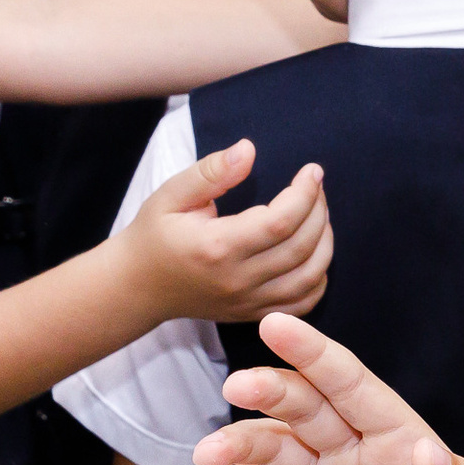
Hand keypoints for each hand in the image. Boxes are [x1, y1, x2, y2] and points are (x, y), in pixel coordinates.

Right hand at [119, 143, 331, 323]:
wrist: (138, 286)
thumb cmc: (154, 234)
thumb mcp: (171, 194)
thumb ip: (211, 172)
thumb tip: (249, 149)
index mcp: (217, 247)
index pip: (280, 221)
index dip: (305, 193)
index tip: (312, 171)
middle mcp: (237, 279)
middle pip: (301, 248)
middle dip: (318, 212)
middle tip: (316, 187)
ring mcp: (248, 302)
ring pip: (308, 278)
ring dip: (325, 244)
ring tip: (319, 215)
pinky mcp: (253, 315)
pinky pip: (302, 304)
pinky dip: (318, 279)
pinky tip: (315, 253)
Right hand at [195, 313, 463, 464]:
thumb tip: (432, 452)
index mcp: (396, 434)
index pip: (350, 383)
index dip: (312, 352)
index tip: (274, 322)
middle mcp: (354, 451)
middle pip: (303, 407)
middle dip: (268, 391)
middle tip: (235, 388)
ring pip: (272, 449)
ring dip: (238, 445)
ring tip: (207, 454)